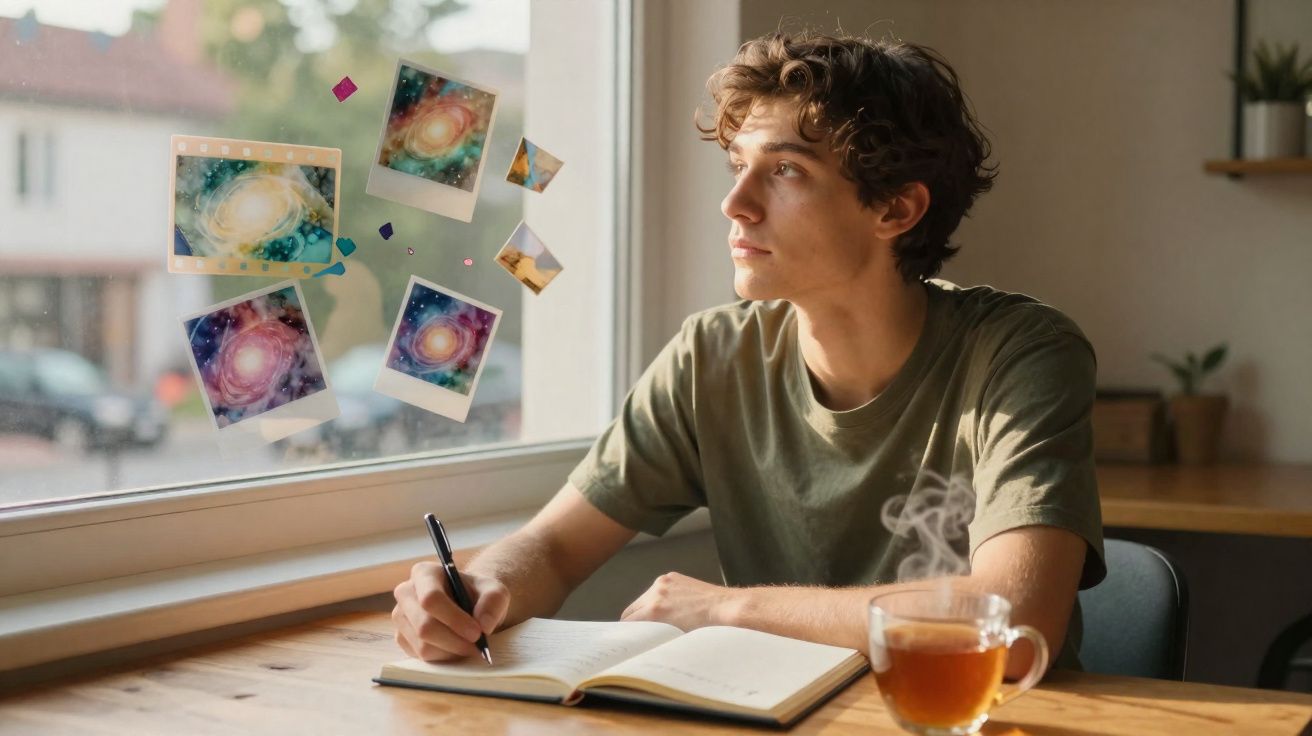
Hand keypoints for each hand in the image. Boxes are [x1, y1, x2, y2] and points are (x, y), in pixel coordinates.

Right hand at [392, 561, 509, 661]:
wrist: (469, 606)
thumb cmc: (478, 595)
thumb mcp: (495, 591)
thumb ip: (493, 602)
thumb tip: (483, 625)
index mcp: (424, 573)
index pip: (430, 599)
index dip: (454, 619)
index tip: (477, 632)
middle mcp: (405, 593)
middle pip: (424, 626)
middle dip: (454, 640)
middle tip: (478, 646)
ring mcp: (400, 617)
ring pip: (423, 646)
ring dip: (451, 651)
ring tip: (470, 645)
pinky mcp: (402, 638)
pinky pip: (421, 657)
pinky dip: (444, 657)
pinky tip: (456, 647)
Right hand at [620, 572, 742, 630]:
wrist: (722, 607)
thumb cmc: (704, 626)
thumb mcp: (674, 637)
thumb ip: (654, 634)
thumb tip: (643, 637)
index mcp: (655, 610)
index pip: (628, 621)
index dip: (629, 631)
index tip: (629, 637)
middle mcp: (656, 593)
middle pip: (632, 609)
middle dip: (635, 620)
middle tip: (640, 631)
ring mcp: (663, 582)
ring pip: (643, 598)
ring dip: (646, 608)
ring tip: (660, 620)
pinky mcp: (671, 576)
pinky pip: (656, 589)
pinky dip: (659, 598)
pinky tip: (671, 607)